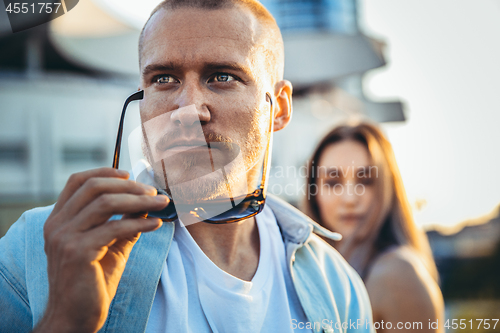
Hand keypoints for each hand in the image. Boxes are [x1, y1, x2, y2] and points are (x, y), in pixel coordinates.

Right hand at [34, 168, 168, 332]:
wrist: (75, 316)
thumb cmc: (92, 280)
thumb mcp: (110, 244)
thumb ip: (123, 221)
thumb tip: (146, 200)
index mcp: (59, 219)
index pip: (77, 181)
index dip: (105, 172)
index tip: (130, 174)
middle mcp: (57, 225)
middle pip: (95, 187)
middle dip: (129, 186)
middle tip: (153, 192)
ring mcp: (64, 237)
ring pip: (106, 203)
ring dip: (139, 201)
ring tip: (161, 204)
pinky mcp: (78, 252)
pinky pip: (116, 228)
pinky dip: (140, 223)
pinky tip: (156, 224)